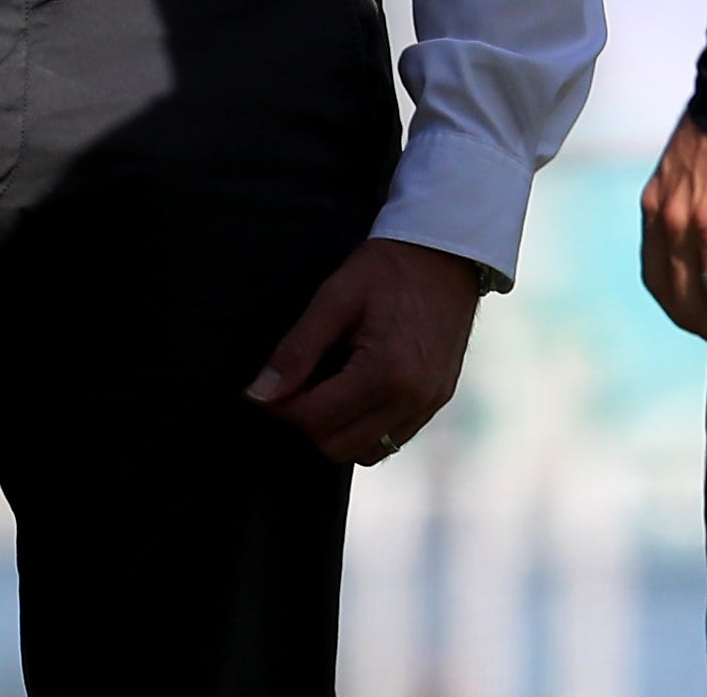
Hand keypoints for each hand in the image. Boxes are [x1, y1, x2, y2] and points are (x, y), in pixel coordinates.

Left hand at [245, 237, 487, 464]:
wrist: (447, 254)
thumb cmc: (387, 269)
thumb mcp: (335, 297)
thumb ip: (296, 349)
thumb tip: (259, 394)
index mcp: (385, 372)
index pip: (315, 420)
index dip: (279, 409)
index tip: (263, 390)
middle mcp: (412, 398)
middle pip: (337, 447)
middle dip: (305, 422)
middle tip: (292, 387)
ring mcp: (429, 404)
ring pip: (365, 453)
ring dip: (335, 431)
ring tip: (324, 388)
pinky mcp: (438, 402)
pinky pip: (391, 440)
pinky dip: (364, 429)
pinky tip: (353, 392)